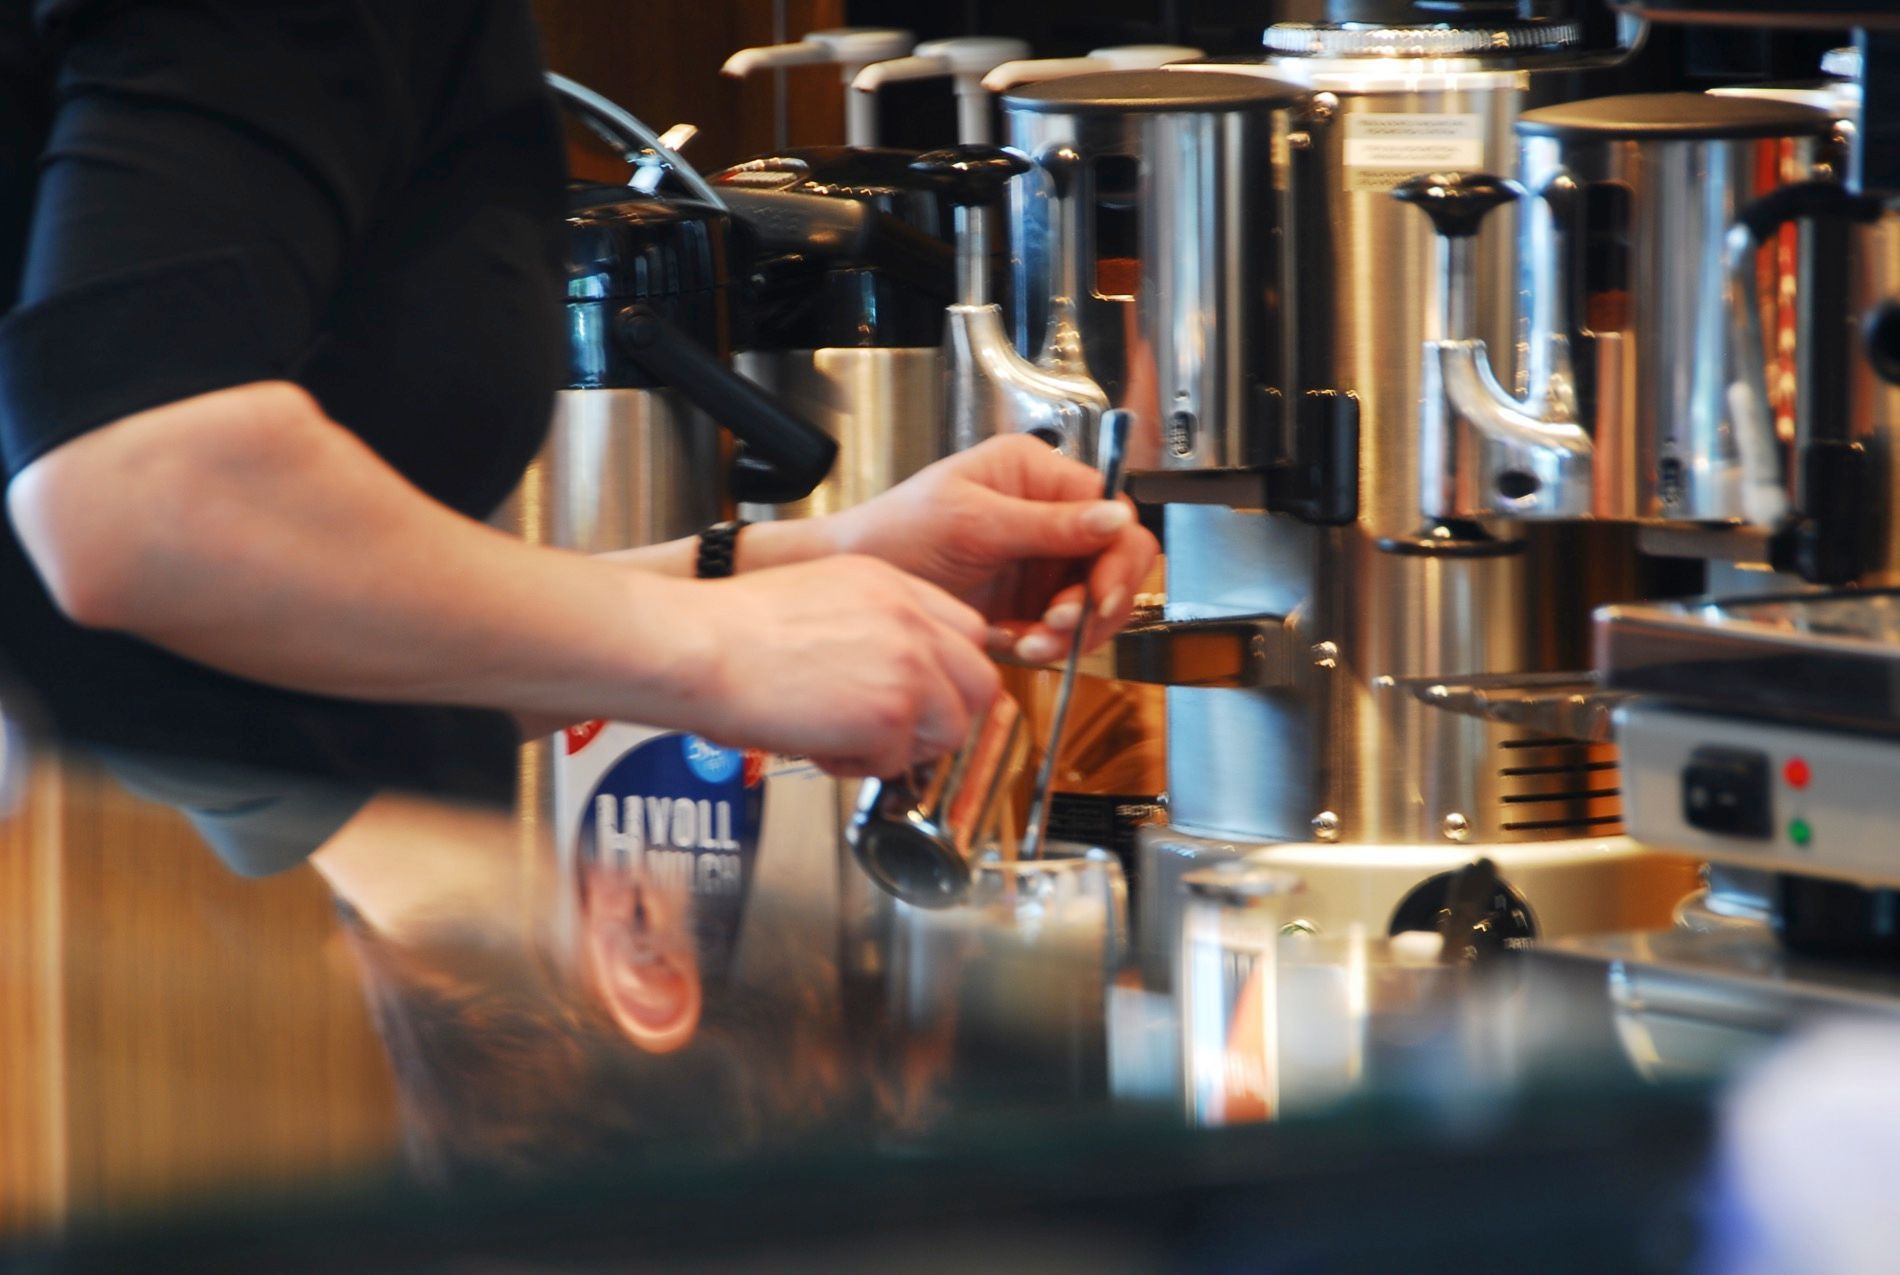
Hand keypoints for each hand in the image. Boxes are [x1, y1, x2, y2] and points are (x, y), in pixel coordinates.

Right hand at [689, 555, 999, 777]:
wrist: (696, 646)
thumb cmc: (730, 628)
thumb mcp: (819, 595)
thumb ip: (871, 624)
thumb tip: (888, 674)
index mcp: (892, 583)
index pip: (966, 631)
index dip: (947, 673)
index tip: (922, 694)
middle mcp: (911, 618)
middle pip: (980, 680)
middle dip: (943, 716)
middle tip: (895, 730)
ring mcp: (909, 665)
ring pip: (952, 728)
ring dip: (905, 747)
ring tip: (848, 740)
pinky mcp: (891, 713)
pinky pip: (899, 762)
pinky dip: (860, 767)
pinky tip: (818, 745)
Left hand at [827, 435, 1158, 662]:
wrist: (851, 578)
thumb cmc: (896, 531)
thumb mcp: (973, 522)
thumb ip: (1047, 524)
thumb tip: (1114, 517)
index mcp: (1036, 475)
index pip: (1110, 508)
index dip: (1117, 554)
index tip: (1101, 593)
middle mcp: (1045, 514)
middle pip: (1113, 558)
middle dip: (1096, 599)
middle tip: (1065, 625)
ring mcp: (1037, 560)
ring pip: (1092, 599)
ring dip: (1071, 629)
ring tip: (1032, 642)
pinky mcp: (1024, 600)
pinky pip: (1061, 627)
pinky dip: (1046, 643)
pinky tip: (1014, 643)